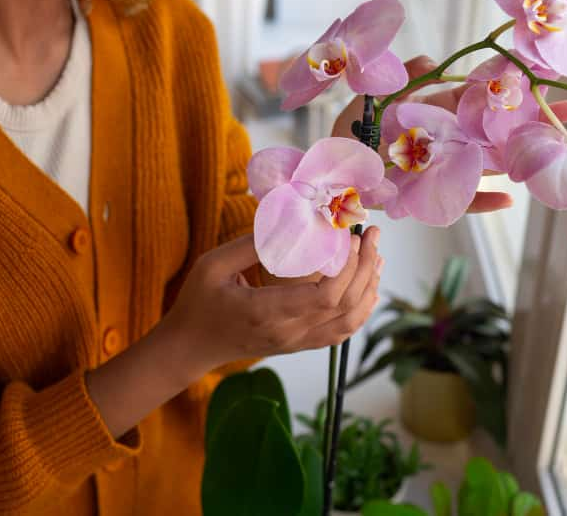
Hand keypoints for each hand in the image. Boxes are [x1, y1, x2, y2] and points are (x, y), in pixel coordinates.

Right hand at [163, 228, 383, 370]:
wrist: (190, 347)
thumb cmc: (198, 303)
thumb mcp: (213, 265)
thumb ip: (249, 245)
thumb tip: (286, 218)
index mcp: (267, 312)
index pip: (325, 297)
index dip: (348, 268)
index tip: (352, 237)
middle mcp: (288, 332)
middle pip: (345, 306)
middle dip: (366, 267)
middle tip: (372, 234)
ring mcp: (295, 342)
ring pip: (349, 322)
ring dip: (368, 288)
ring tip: (376, 257)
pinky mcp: (298, 345)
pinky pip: (340, 333)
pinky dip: (360, 310)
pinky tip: (367, 289)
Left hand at [330, 55, 566, 213]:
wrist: (329, 166)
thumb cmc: (350, 126)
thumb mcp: (377, 93)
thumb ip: (409, 75)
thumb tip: (438, 59)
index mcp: (435, 110)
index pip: (480, 97)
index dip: (509, 88)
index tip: (544, 79)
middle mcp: (446, 138)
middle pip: (494, 129)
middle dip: (530, 121)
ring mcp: (441, 167)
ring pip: (486, 161)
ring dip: (517, 157)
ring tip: (555, 152)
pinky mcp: (429, 195)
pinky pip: (459, 199)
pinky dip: (481, 201)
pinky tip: (508, 200)